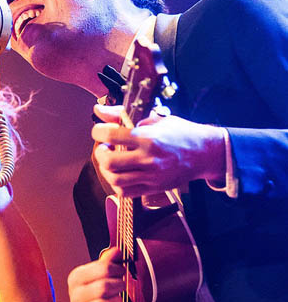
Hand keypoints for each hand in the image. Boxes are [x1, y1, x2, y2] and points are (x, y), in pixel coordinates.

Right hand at [68, 248, 123, 301]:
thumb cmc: (93, 292)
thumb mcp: (96, 275)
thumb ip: (106, 262)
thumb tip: (116, 250)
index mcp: (76, 277)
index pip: (102, 268)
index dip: (117, 269)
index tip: (121, 272)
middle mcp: (75, 295)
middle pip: (103, 287)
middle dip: (118, 286)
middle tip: (121, 286)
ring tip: (118, 300)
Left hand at [91, 104, 225, 197]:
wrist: (204, 153)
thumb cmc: (180, 132)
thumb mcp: (154, 118)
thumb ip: (123, 115)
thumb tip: (98, 109)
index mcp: (148, 137)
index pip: (110, 135)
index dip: (98, 132)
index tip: (100, 131)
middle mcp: (148, 158)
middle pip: (109, 161)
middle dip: (100, 153)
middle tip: (105, 148)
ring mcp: (151, 176)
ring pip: (115, 180)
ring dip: (106, 170)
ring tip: (111, 161)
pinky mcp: (154, 188)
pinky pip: (125, 192)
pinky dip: (117, 184)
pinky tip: (120, 174)